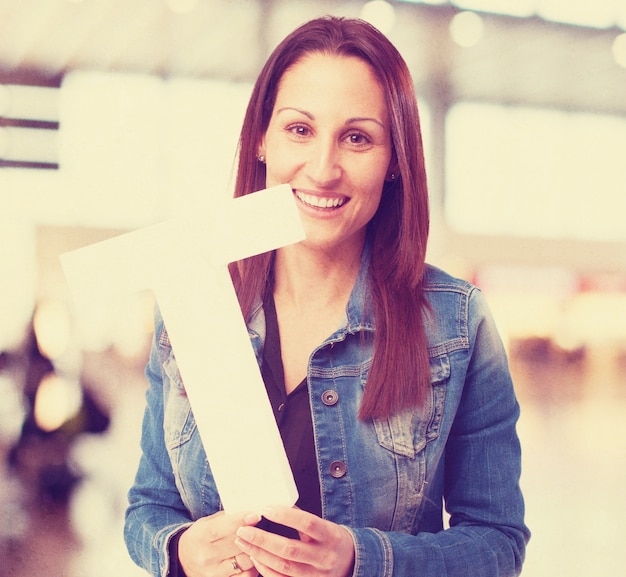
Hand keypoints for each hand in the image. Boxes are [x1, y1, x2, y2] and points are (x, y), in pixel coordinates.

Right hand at [178, 510, 261, 576]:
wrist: (182, 559)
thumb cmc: (200, 536)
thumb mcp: (208, 522)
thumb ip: (228, 518)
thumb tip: (251, 513)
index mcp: (202, 536)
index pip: (226, 527)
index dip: (243, 520)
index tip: (256, 515)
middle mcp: (207, 556)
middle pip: (239, 544)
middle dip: (253, 534)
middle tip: (263, 526)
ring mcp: (213, 573)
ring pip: (245, 562)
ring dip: (255, 551)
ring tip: (260, 542)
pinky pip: (245, 576)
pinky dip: (253, 567)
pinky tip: (254, 558)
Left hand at [234, 506, 354, 576]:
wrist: (352, 563)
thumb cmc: (331, 539)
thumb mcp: (324, 525)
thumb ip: (301, 518)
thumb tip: (275, 506)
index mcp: (329, 535)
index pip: (306, 523)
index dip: (285, 516)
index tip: (265, 509)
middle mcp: (323, 557)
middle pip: (289, 549)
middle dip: (262, 539)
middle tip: (243, 530)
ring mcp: (316, 575)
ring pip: (283, 567)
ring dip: (260, 554)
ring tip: (244, 542)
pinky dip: (266, 570)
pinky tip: (255, 558)